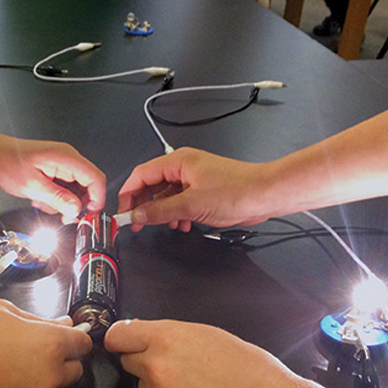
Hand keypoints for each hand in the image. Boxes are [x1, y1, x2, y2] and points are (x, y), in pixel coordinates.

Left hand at [0, 134, 105, 222]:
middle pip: (89, 186)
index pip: (96, 179)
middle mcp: (67, 159)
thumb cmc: (5, 162)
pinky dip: (56, 198)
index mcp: (66, 158)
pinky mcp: (54, 171)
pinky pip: (65, 189)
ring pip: (76, 190)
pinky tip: (40, 198)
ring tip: (43, 202)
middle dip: (78, 205)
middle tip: (64, 216)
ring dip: (63, 203)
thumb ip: (57, 198)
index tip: (89, 215)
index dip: (96, 200)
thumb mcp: (32, 186)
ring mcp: (61, 165)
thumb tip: (77, 209)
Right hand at [0, 300, 92, 387]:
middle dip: (59, 361)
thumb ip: (40, 321)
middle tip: (28, 351)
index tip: (62, 337)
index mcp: (50, 346)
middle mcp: (48, 379)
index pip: (82, 345)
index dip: (72, 338)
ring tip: (0, 368)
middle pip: (73, 372)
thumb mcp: (3, 311)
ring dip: (35, 380)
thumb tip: (64, 324)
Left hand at [104, 319, 295, 387]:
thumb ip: (173, 336)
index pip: (119, 337)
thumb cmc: (252, 374)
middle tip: (180, 375)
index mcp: (166, 339)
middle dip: (147, 368)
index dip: (122, 341)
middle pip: (130, 365)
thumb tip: (147, 337)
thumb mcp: (211, 337)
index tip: (124, 345)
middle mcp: (155, 369)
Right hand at [118, 147, 273, 231]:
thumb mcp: (191, 205)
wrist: (265, 195)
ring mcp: (194, 179)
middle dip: (143, 205)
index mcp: (178, 161)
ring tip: (164, 225)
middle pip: (151, 185)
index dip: (128, 194)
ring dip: (162, 212)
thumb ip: (160, 211)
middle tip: (137, 223)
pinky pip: (180, 201)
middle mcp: (184, 167)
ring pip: (165, 195)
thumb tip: (137, 216)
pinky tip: (183, 224)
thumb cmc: (237, 191)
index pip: (141, 175)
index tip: (123, 213)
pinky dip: (176, 214)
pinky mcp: (203, 190)